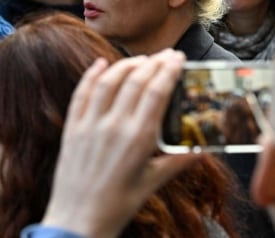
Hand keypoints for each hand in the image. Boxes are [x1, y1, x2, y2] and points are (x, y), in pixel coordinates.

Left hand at [41, 49, 198, 237]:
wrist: (78, 220)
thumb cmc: (117, 205)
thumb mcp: (153, 183)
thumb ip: (178, 161)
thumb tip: (201, 148)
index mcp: (138, 138)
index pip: (157, 91)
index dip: (169, 70)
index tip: (178, 59)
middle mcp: (114, 126)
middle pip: (136, 80)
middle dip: (154, 62)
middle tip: (166, 55)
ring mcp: (90, 124)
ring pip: (110, 80)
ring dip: (127, 64)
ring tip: (142, 59)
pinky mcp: (73, 127)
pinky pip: (83, 92)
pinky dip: (92, 74)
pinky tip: (102, 63)